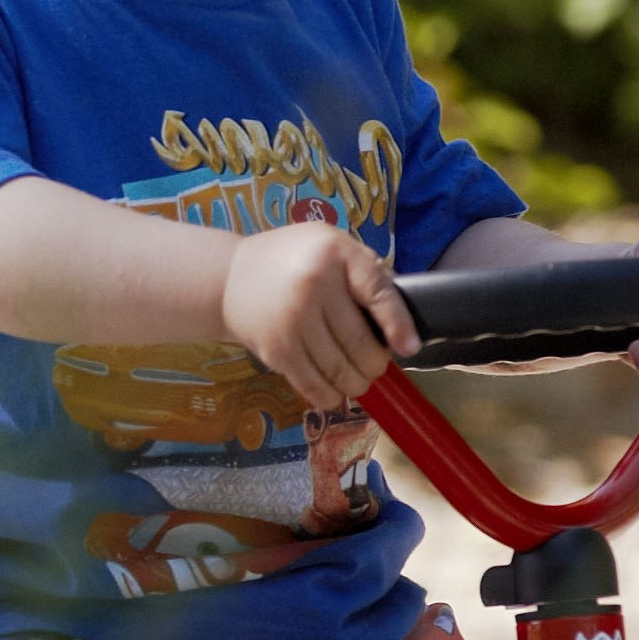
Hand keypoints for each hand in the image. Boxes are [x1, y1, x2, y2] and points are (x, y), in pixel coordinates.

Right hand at [219, 224, 419, 408]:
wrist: (229, 277)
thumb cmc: (290, 259)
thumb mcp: (330, 244)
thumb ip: (365, 269)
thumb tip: (401, 317)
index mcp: (335, 254)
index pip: (378, 292)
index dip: (398, 324)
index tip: (409, 347)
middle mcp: (313, 286)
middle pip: (361, 342)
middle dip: (377, 363)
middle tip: (377, 364)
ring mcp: (292, 321)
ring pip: (340, 369)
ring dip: (357, 383)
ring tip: (359, 379)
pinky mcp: (276, 350)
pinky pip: (312, 384)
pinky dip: (330, 396)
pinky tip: (336, 392)